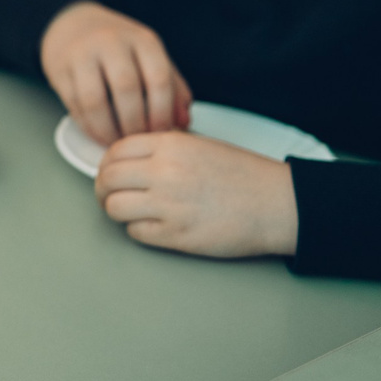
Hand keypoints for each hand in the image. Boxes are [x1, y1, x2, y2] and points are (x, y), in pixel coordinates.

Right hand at [40, 1, 191, 144]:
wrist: (71, 25)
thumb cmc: (118, 47)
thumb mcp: (149, 56)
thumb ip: (172, 87)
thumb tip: (183, 121)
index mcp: (141, 39)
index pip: (158, 77)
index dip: (162, 111)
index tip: (162, 132)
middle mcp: (110, 42)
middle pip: (126, 88)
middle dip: (135, 123)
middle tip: (139, 140)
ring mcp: (81, 54)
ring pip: (95, 101)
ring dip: (108, 130)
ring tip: (118, 142)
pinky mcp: (59, 70)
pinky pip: (75, 106)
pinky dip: (89, 127)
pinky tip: (100, 135)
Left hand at [96, 132, 299, 258]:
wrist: (278, 204)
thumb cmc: (244, 175)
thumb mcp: (200, 145)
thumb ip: (163, 148)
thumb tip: (129, 159)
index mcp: (170, 145)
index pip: (115, 151)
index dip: (107, 163)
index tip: (111, 172)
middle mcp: (164, 172)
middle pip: (108, 179)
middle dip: (103, 189)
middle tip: (110, 195)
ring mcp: (168, 204)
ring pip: (114, 207)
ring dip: (116, 210)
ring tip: (129, 211)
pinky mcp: (176, 235)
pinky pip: (135, 233)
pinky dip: (137, 230)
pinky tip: (152, 225)